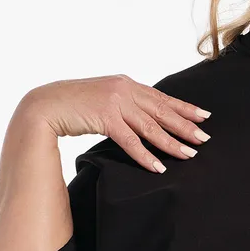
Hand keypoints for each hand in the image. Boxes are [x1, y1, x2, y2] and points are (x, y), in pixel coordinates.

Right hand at [18, 74, 211, 173]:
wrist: (44, 104)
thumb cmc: (72, 104)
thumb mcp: (102, 98)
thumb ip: (122, 104)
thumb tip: (141, 117)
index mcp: (126, 83)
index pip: (162, 97)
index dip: (185, 107)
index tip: (204, 115)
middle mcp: (124, 90)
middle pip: (162, 111)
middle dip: (186, 126)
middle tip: (205, 138)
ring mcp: (115, 103)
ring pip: (151, 127)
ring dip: (172, 142)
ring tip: (190, 154)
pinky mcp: (105, 118)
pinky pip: (131, 141)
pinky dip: (146, 155)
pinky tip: (159, 167)